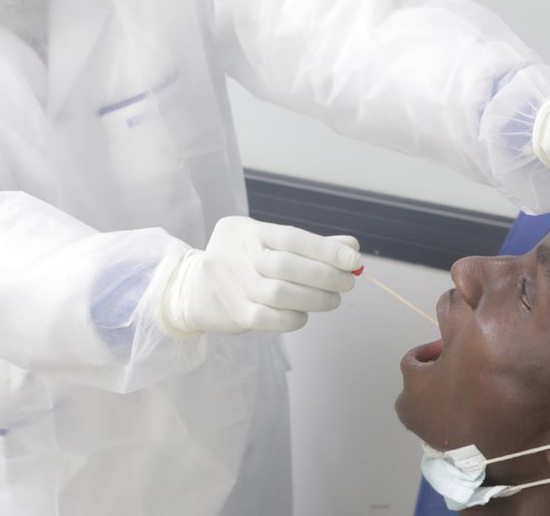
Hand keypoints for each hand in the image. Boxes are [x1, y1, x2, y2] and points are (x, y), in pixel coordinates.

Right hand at [158, 216, 360, 336]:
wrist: (194, 288)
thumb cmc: (245, 263)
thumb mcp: (271, 245)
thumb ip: (311, 247)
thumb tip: (352, 248)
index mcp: (246, 230)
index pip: (291, 237)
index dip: (326, 250)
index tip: (354, 260)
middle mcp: (233, 252)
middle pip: (285, 265)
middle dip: (324, 276)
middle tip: (347, 283)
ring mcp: (227, 282)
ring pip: (277, 294)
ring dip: (313, 299)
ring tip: (332, 300)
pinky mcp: (229, 310)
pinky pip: (266, 319)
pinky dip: (291, 319)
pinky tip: (304, 315)